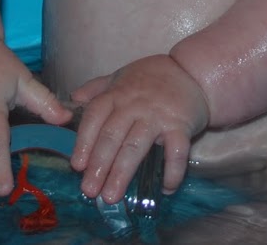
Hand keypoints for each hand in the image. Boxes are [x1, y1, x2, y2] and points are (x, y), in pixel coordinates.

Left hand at [69, 54, 207, 203]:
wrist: (193, 71)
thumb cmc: (153, 77)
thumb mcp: (122, 76)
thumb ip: (97, 88)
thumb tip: (73, 100)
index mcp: (117, 93)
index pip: (94, 117)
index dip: (84, 142)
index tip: (77, 165)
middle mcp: (135, 105)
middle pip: (112, 136)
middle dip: (99, 165)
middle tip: (90, 190)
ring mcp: (158, 115)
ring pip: (136, 146)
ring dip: (122, 173)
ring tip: (111, 196)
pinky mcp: (181, 125)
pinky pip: (176, 151)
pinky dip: (172, 171)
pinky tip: (165, 189)